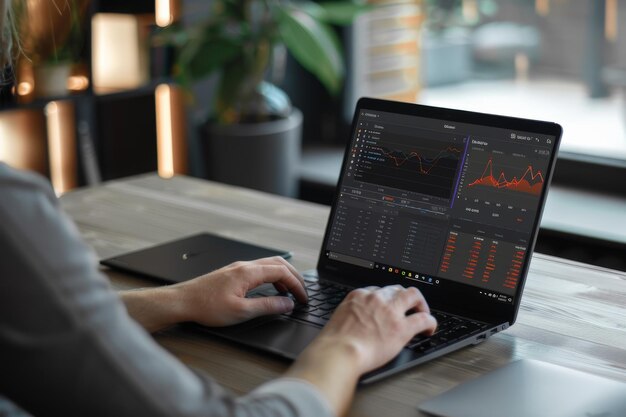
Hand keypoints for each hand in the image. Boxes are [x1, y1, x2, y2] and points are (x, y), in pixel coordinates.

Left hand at [173, 256, 307, 326]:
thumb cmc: (206, 306)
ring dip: (283, 276)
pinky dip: (272, 276)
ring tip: (290, 292)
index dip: (297, 285)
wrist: (182, 301)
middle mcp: (245, 266)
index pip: (282, 272)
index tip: (304, 298)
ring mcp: (238, 268)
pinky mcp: (232, 273)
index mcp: (249, 272)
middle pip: (278, 264)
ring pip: (268, 265)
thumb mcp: (241, 312)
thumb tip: (287, 304)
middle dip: (294, 277)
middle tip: (303, 292)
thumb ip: (267, 307)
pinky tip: (271, 289)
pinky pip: (259, 269)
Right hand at [286, 285, 435, 415]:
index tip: (388, 306)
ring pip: (413, 295)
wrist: (339, 352)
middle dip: (403, 297)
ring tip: (422, 313)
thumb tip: (354, 322)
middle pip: (397, 288)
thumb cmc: (334, 342)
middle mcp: (376, 299)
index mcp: (359, 296)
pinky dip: (430, 322)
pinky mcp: (402, 327)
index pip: (378, 290)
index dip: (386, 298)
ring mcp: (390, 311)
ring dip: (420, 303)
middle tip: (408, 307)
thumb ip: (350, 315)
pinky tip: (429, 329)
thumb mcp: (338, 319)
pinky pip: (424, 319)